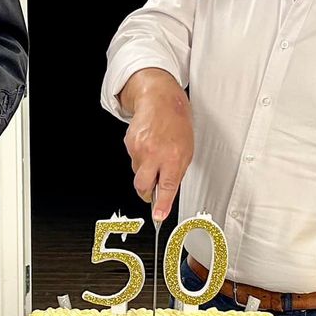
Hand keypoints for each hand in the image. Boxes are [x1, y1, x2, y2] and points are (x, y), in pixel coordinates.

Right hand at [119, 69, 192, 222]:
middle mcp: (154, 154)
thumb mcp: (187, 150)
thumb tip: (168, 193)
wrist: (160, 99)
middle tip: (152, 190)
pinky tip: (149, 145)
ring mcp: (139, 149)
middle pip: (143, 186)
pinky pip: (133, 159)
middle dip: (146, 193)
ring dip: (145, 170)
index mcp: (173, 157)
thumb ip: (177, 173)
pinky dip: (140, 157)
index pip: (166, 188)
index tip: (158, 216)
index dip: (161, 205)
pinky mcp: (129, 143)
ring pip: (137, 172)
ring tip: (156, 154)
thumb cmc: (177, 123)